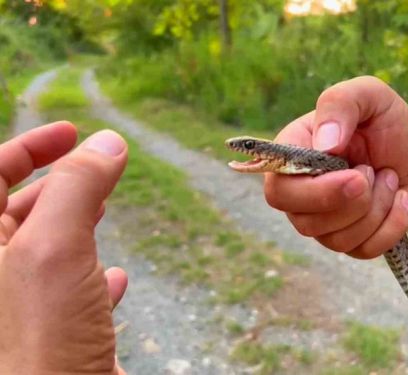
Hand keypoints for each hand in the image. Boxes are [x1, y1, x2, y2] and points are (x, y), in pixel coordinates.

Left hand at [0, 122, 128, 374]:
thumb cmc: (37, 342)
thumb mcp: (54, 249)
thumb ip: (76, 188)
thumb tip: (106, 142)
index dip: (28, 146)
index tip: (72, 132)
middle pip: (16, 212)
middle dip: (58, 184)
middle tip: (99, 167)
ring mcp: (18, 311)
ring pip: (44, 252)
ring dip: (77, 224)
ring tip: (105, 210)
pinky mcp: (48, 340)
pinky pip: (66, 295)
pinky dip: (93, 277)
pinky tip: (118, 278)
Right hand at [264, 76, 407, 258]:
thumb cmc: (389, 125)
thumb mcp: (370, 96)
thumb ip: (341, 104)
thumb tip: (325, 145)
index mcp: (293, 154)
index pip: (278, 188)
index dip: (315, 190)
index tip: (356, 174)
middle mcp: (299, 191)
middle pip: (303, 221)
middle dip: (350, 204)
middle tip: (373, 173)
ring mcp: (321, 221)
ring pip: (336, 238)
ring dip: (377, 208)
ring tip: (388, 178)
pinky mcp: (348, 241)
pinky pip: (362, 250)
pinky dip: (392, 225)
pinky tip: (400, 200)